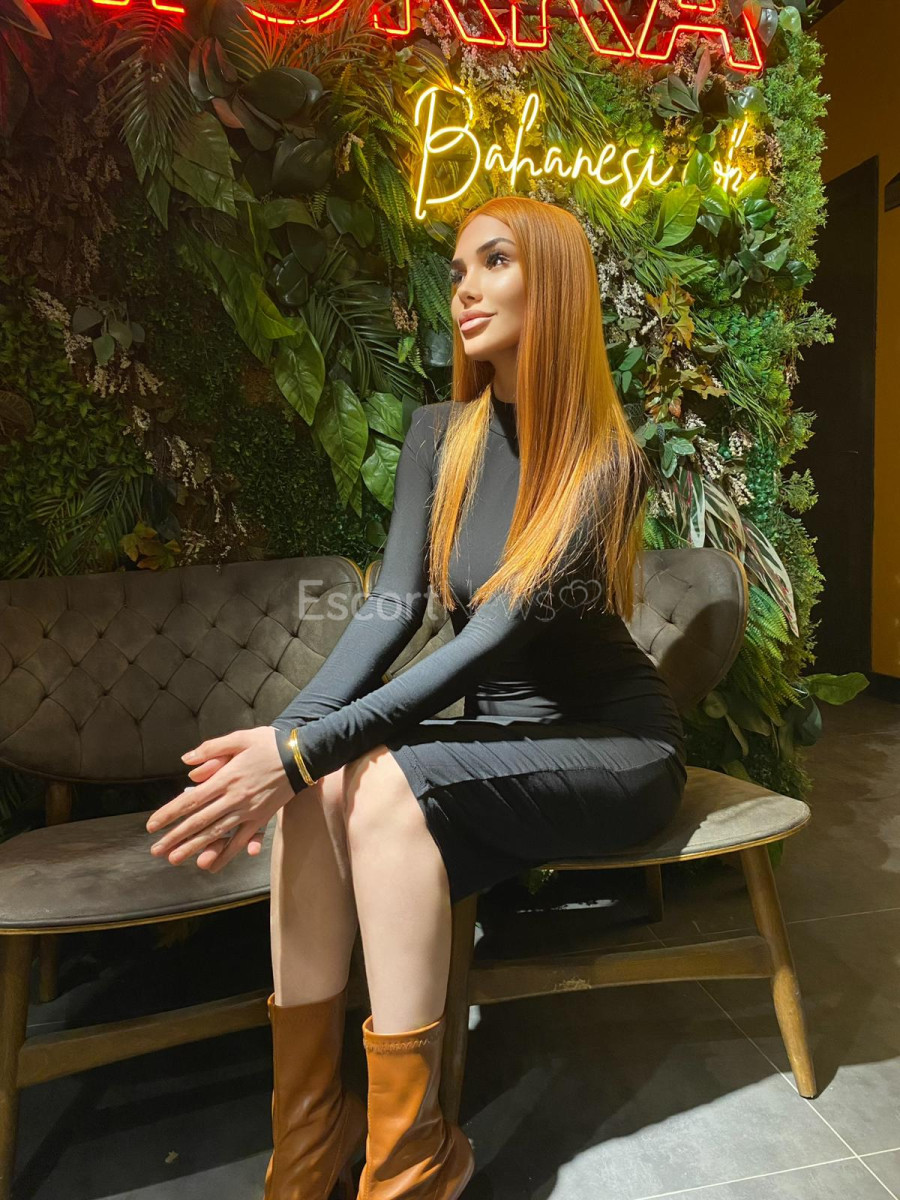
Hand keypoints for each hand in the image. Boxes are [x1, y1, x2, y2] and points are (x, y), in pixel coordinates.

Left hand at [146, 727, 301, 873]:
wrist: (303, 756)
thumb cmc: (269, 743)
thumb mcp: (239, 737)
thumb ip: (211, 749)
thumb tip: (186, 762)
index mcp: (226, 778)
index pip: (191, 800)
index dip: (170, 814)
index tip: (152, 825)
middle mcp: (235, 798)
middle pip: (199, 821)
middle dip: (175, 837)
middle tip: (156, 850)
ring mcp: (248, 811)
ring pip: (216, 834)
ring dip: (193, 848)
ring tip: (174, 859)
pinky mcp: (261, 819)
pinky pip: (241, 841)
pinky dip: (226, 855)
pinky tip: (211, 865)